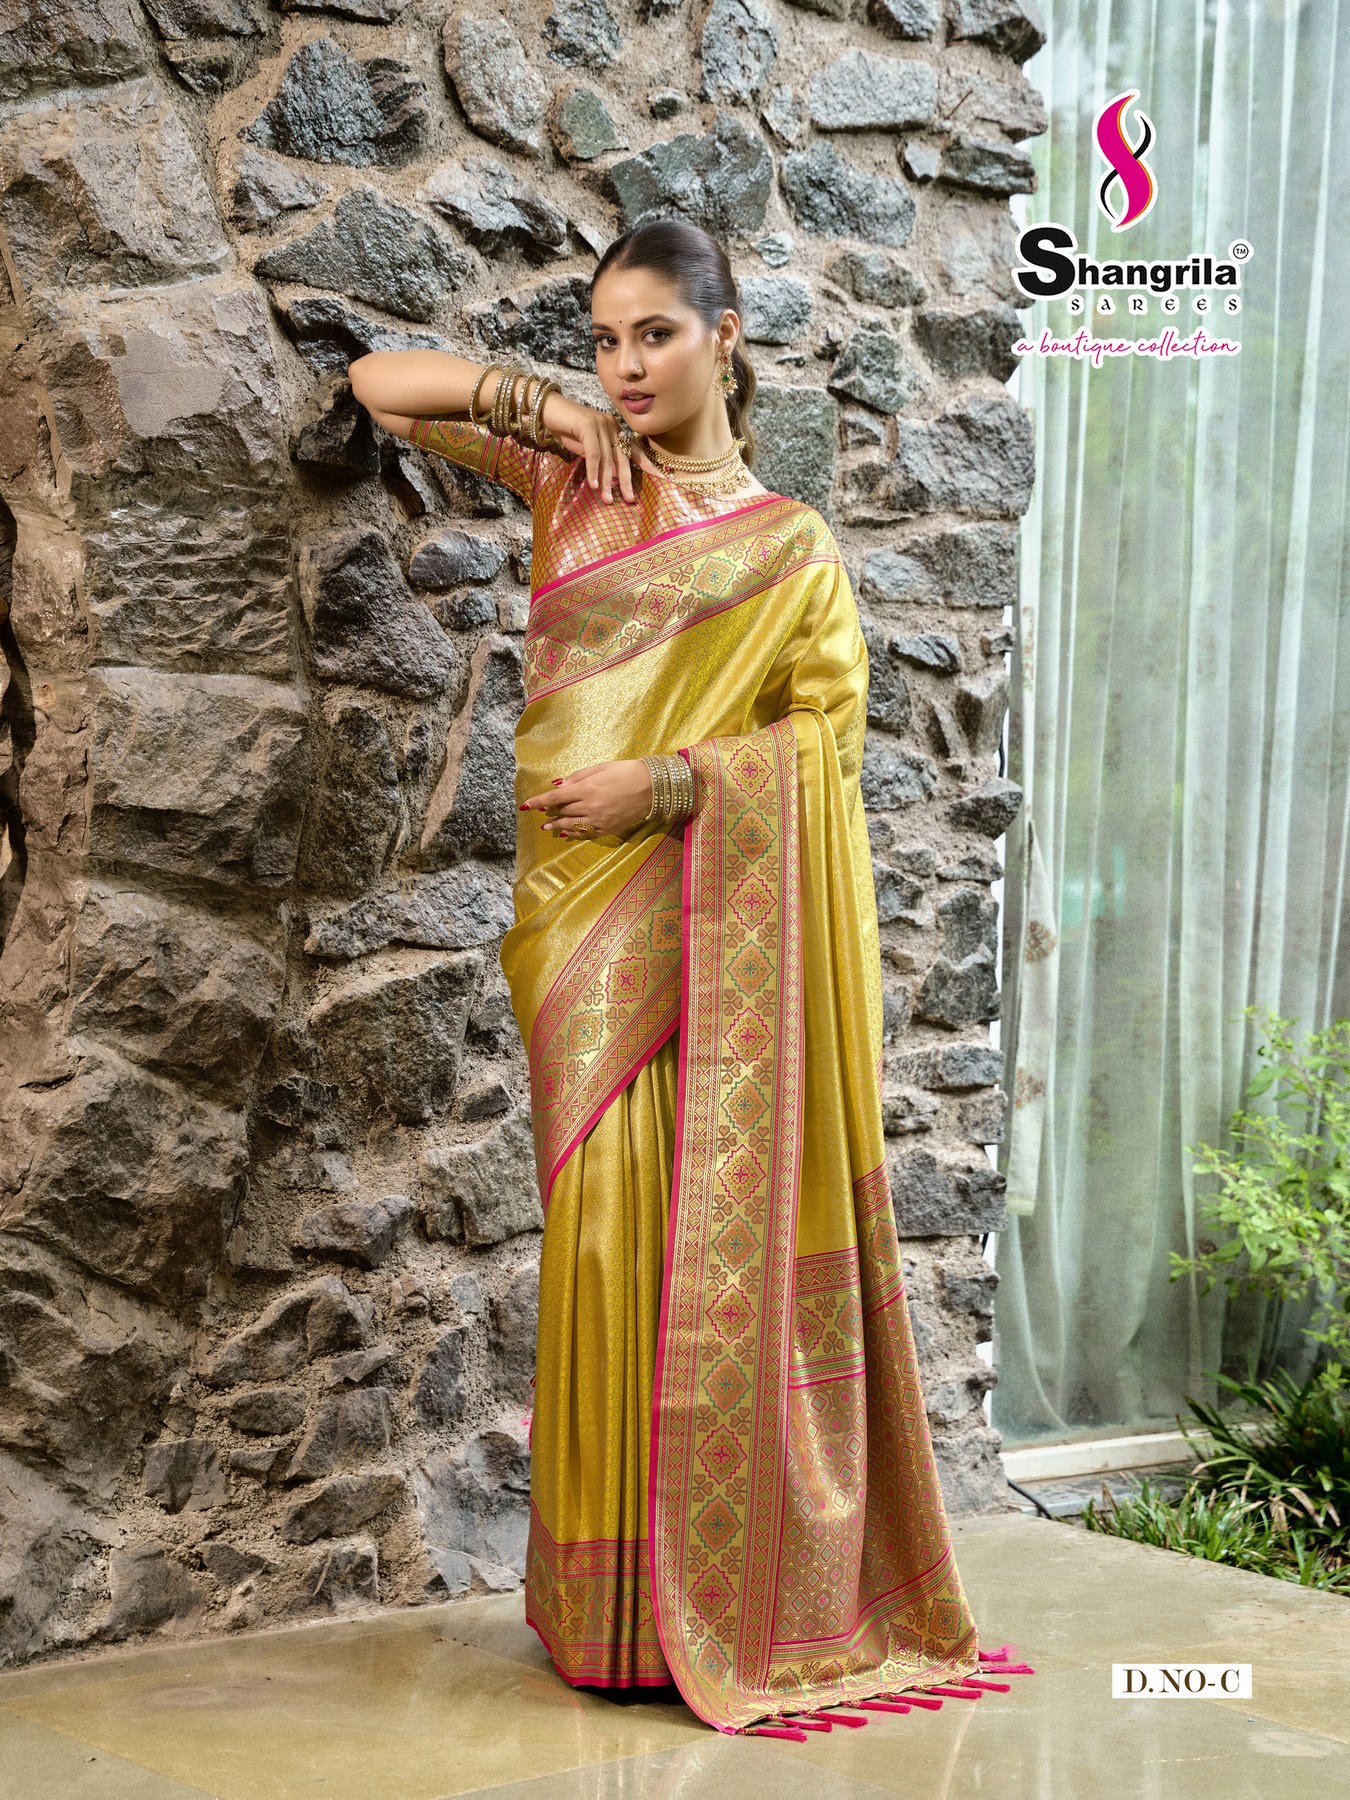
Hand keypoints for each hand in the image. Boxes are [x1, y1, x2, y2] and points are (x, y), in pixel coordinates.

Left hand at [519, 760, 653, 837]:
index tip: (525, 805)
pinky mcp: (607, 829)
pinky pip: (585, 833)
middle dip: (549, 810)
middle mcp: (589, 806)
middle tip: (541, 811)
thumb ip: (577, 778)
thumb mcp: (601, 768)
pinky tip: (566, 832)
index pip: (555, 798)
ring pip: (570, 825)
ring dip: (556, 825)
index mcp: (586, 788)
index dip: (538, 802)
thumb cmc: (627, 772)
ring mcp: (598, 820)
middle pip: (562, 811)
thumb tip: (559, 786)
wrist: (653, 788)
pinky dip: (573, 832)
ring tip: (546, 827)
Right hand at [541, 395, 661, 504]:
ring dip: (607, 481)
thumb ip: (601, 459)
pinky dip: (593, 471)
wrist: (547, 410)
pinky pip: (594, 453)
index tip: (661, 479)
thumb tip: (612, 480)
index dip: (647, 465)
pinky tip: (593, 486)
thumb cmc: (566, 430)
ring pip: (608, 459)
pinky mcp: (588, 426)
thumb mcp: (587, 447)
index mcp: (614, 431)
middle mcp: (611, 426)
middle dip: (627, 481)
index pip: (633, 450)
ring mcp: (601, 424)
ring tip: (608, 499)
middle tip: (630, 499)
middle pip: (623, 457)